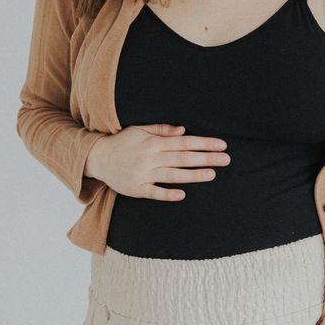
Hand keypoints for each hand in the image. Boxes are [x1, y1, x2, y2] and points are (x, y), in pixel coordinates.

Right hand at [85, 124, 229, 197]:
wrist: (97, 158)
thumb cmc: (123, 142)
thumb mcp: (140, 130)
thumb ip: (162, 130)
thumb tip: (183, 130)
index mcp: (153, 142)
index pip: (184, 142)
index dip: (204, 143)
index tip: (222, 145)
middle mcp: (150, 157)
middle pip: (182, 158)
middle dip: (206, 158)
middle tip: (226, 159)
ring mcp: (143, 174)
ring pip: (172, 175)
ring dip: (193, 175)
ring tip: (212, 174)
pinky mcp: (136, 189)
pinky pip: (154, 192)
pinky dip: (167, 193)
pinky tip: (182, 194)